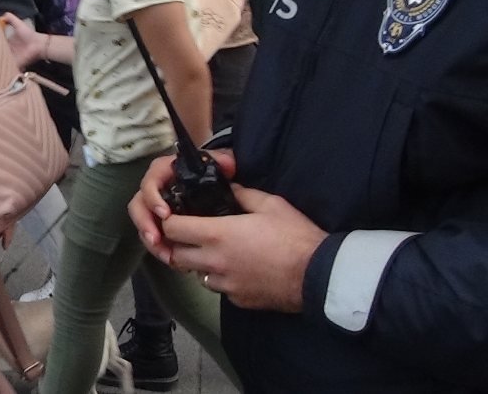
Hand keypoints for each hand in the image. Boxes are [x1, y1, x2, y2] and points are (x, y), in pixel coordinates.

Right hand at [0, 12, 42, 67]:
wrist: (39, 45)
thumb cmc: (29, 34)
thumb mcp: (19, 24)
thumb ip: (11, 18)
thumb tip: (1, 16)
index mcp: (8, 42)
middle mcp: (8, 50)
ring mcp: (11, 58)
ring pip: (0, 60)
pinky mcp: (14, 64)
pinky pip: (6, 67)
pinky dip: (2, 68)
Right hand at [128, 150, 234, 263]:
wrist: (213, 182)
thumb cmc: (211, 170)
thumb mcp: (218, 161)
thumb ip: (222, 160)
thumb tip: (227, 164)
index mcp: (165, 171)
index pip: (151, 180)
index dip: (153, 197)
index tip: (165, 214)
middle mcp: (155, 188)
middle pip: (139, 203)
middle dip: (144, 222)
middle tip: (155, 239)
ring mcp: (155, 206)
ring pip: (142, 222)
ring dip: (149, 238)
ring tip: (164, 254)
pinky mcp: (159, 222)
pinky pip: (151, 234)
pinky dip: (158, 248)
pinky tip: (170, 258)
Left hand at [162, 186, 326, 312]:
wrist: (318, 275)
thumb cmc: (294, 235)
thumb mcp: (269, 204)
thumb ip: (241, 194)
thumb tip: (228, 188)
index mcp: (217, 234)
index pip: (172, 229)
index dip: (169, 221)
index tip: (176, 216)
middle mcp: (214, 262)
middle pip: (177, 256)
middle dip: (179, 245)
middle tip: (192, 235)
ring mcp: (225, 284)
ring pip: (197, 275)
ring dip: (200, 264)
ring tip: (217, 252)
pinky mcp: (238, 300)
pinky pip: (219, 288)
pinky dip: (221, 279)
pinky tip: (238, 269)